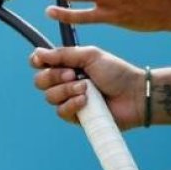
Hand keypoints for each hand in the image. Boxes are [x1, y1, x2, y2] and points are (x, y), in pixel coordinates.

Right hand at [29, 45, 145, 129]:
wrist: (133, 94)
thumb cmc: (116, 72)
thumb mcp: (90, 56)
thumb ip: (64, 54)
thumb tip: (38, 52)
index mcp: (68, 64)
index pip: (41, 63)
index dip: (37, 61)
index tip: (41, 61)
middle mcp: (65, 82)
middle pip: (40, 81)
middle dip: (54, 76)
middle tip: (73, 74)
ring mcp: (69, 100)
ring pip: (50, 97)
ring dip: (66, 90)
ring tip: (86, 88)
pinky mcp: (75, 116)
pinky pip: (61, 111)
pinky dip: (72, 104)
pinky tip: (85, 101)